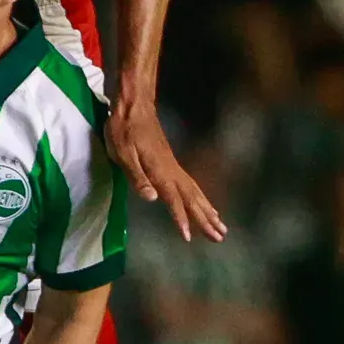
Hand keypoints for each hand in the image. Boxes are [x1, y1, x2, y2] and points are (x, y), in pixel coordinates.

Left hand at [107, 96, 226, 241]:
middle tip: (220, 237)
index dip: (181, 218)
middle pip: (192, 199)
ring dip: (208, 211)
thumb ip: (137, 176)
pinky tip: (206, 205)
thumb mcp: (122, 153)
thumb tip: (153, 198)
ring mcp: (173, 167)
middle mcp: (171, 171)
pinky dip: (202, 198)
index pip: (173, 200)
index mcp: (159, 171)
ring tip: (221, 227)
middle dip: (205, 219)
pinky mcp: (172, 164)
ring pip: (195, 193)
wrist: (134, 106)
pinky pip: (192, 185)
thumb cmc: (124, 129)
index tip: (190, 237)